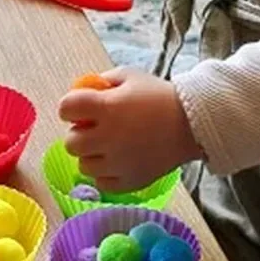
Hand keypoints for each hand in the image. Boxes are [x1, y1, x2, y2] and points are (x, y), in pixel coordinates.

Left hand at [58, 67, 200, 192]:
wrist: (194, 123)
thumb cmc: (159, 96)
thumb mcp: (129, 77)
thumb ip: (102, 83)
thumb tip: (81, 92)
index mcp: (106, 107)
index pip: (66, 109)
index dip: (70, 108)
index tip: (79, 109)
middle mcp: (109, 137)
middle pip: (71, 143)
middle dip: (79, 134)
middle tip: (96, 130)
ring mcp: (118, 162)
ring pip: (84, 165)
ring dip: (91, 155)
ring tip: (109, 146)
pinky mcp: (130, 181)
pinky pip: (102, 183)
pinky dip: (106, 174)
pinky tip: (118, 162)